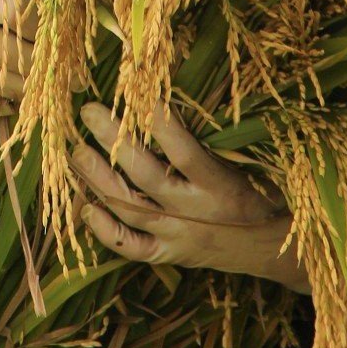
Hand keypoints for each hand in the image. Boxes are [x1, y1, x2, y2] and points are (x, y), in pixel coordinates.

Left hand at [72, 100, 308, 292]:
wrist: (269, 245)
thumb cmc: (259, 192)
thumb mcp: (251, 164)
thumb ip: (219, 139)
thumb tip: (174, 95)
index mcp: (220, 187)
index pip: (184, 152)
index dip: (159, 124)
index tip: (137, 93)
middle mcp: (195, 213)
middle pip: (146, 177)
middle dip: (114, 142)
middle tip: (89, 111)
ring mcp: (178, 236)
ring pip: (130, 209)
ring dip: (99, 178)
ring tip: (77, 150)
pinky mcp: (168, 254)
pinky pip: (131, 247)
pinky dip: (104, 230)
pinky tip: (85, 206)